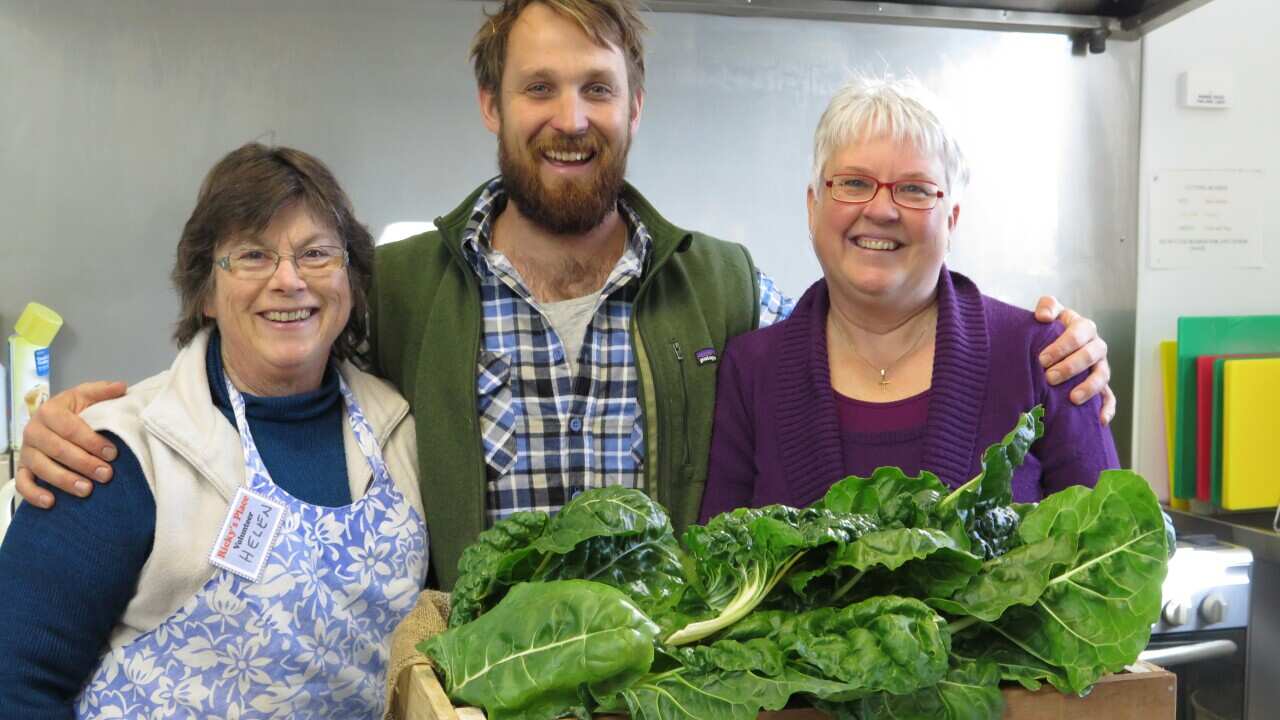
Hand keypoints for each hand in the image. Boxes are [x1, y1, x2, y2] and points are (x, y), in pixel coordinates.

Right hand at [15, 381, 126, 507]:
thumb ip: (102, 391)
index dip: (91, 441)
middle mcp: (33, 431)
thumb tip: (121, 387)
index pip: (70, 428)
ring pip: (42, 468)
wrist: (52, 420)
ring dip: (64, 480)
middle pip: (57, 450)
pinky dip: (34, 494)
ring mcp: (27, 451)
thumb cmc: (74, 409)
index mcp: (49, 411)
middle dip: (84, 463)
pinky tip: (51, 502)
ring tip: (87, 490)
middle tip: (107, 474)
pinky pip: (23, 483)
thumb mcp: (86, 396)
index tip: (112, 453)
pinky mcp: (23, 468)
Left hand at [1034, 296, 1114, 425]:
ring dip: (1089, 388)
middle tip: (1050, 377)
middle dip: (1071, 367)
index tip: (1042, 359)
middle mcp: (1096, 347)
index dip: (1062, 346)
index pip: (1079, 334)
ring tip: (1073, 398)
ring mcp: (1101, 367)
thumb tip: (1044, 317)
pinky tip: (1100, 420)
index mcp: (1084, 328)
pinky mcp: (1102, 386)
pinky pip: (1110, 398)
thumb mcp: (1049, 311)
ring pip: (1102, 376)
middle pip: (1091, 355)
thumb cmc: (1050, 328)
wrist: (1053, 343)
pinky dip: (1107, 408)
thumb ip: (1047, 306)